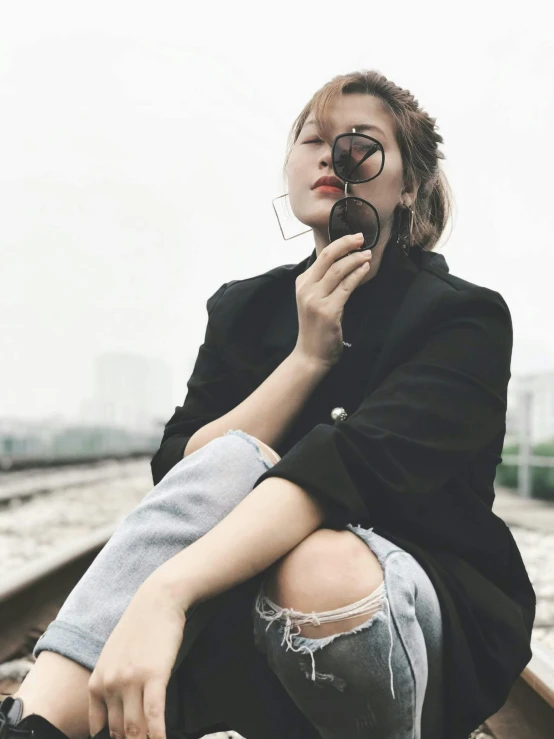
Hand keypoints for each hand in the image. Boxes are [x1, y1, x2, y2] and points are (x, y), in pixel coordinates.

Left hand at [88, 578, 185, 738]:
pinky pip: (154, 716)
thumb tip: (117, 711)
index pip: (99, 728)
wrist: (157, 600)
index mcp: (97, 681)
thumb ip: (111, 682)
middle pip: (118, 731)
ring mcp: (131, 681)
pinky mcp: (154, 676)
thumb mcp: (114, 655)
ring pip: (135, 728)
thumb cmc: (140, 626)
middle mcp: (110, 684)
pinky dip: (158, 735)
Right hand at [293, 233, 372, 368]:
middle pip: (328, 257)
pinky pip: (346, 287)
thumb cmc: (316, 328)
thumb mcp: (314, 300)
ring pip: (338, 270)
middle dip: (347, 244)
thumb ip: (323, 283)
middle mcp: (306, 288)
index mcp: (302, 283)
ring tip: (368, 255)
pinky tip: (365, 269)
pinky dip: (357, 275)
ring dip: (356, 259)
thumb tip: (344, 262)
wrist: (310, 355)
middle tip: (362, 238)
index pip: (321, 256)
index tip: (354, 239)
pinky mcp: (328, 311)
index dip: (339, 244)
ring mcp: (315, 300)